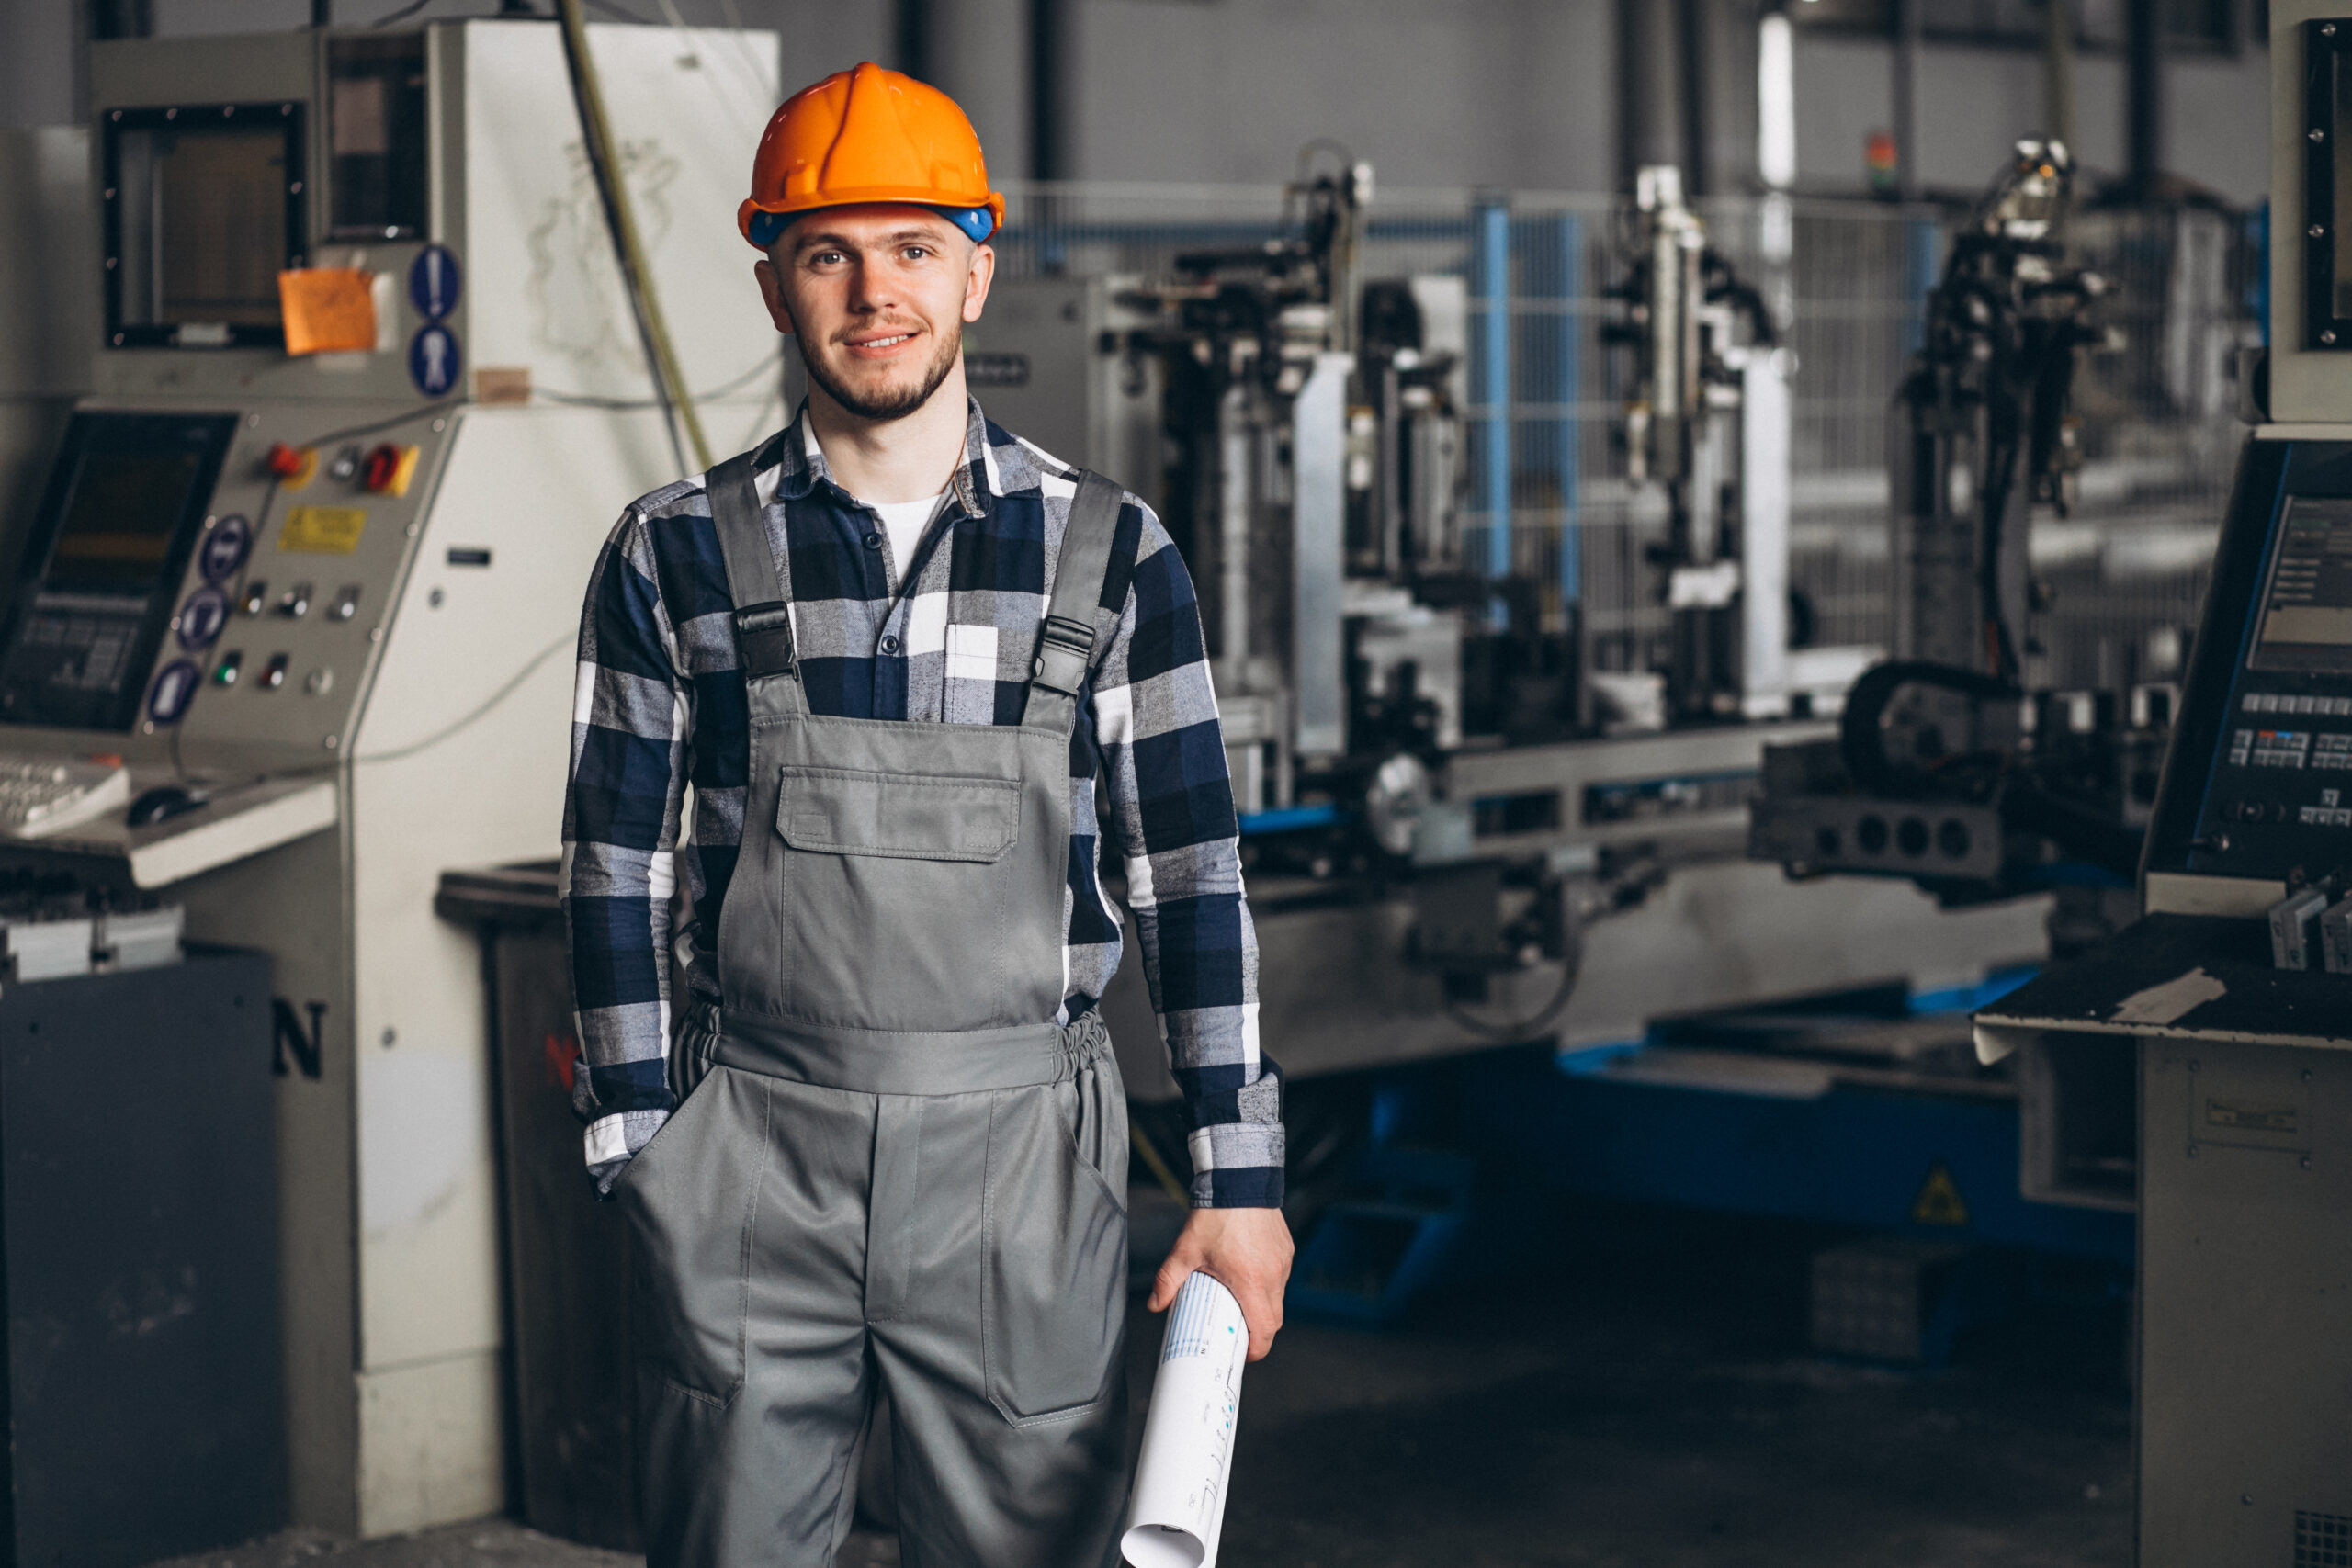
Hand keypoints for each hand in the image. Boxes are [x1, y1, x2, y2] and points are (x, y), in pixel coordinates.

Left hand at [1149, 1206, 1293, 1361]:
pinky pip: (1281, 1278)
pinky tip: (1248, 1277)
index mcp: (1251, 1282)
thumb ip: (1168, 1280)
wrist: (1239, 1179)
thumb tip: (1156, 1305)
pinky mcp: (1286, 1250)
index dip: (1255, 1349)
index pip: (1264, 1331)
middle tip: (1237, 1332)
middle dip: (1258, 1332)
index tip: (1242, 1353)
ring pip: (1279, 1299)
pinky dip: (1268, 1285)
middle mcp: (1273, 1276)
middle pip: (1274, 1320)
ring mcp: (1283, 1262)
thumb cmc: (1216, 1215)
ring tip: (1239, 1303)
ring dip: (1263, 1307)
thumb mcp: (1185, 1251)